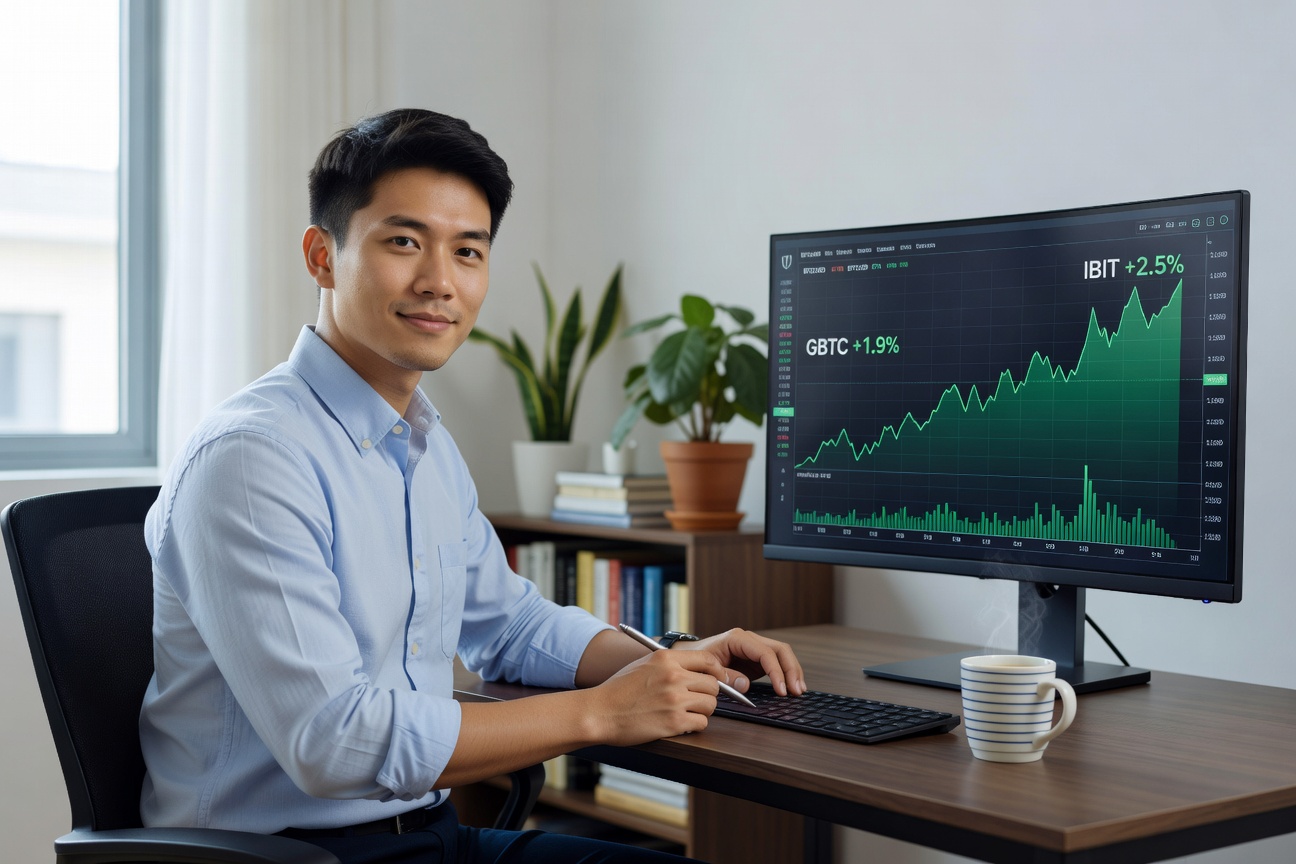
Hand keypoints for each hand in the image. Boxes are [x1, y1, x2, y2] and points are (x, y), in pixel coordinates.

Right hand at [587, 649, 732, 745]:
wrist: (599, 712)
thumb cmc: (618, 690)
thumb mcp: (644, 665)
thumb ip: (670, 664)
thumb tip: (697, 669)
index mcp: (666, 659)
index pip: (708, 660)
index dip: (717, 671)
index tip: (716, 679)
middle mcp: (673, 676)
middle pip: (713, 685)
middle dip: (707, 694)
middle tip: (695, 700)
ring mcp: (675, 700)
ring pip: (710, 705)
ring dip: (701, 711)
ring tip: (685, 713)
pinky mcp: (674, 722)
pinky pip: (701, 723)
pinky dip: (694, 725)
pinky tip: (680, 723)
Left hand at [674, 628, 805, 696]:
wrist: (689, 657)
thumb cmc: (696, 660)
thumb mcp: (707, 668)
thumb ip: (726, 675)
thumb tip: (746, 684)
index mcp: (737, 638)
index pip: (765, 652)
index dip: (776, 671)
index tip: (781, 690)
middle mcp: (749, 640)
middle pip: (780, 649)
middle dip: (791, 670)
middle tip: (797, 690)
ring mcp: (755, 648)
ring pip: (783, 654)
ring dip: (793, 672)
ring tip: (799, 690)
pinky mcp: (757, 659)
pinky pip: (777, 663)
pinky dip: (786, 674)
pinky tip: (792, 686)